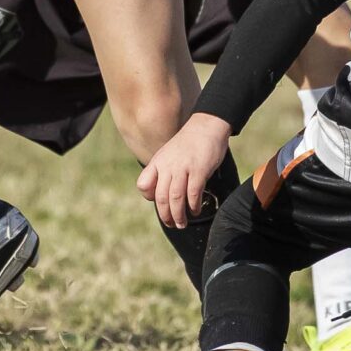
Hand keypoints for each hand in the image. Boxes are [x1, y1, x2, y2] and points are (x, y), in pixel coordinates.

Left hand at [137, 113, 235, 229]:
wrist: (206, 126)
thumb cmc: (188, 144)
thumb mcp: (168, 154)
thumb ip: (163, 171)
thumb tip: (162, 195)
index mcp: (158, 162)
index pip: (143, 185)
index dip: (150, 198)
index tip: (160, 204)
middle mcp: (167, 165)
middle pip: (160, 197)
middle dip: (165, 215)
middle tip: (172, 224)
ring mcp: (183, 167)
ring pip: (175, 198)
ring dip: (178, 215)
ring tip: (182, 223)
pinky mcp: (199, 170)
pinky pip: (193, 193)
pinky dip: (193, 206)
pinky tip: (195, 211)